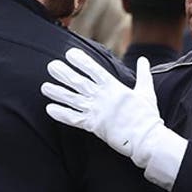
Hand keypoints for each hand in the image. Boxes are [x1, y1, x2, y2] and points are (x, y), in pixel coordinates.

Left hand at [42, 52, 186, 188]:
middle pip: (79, 83)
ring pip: (73, 100)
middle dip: (64, 74)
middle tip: (51, 66)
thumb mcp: (146, 91)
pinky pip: (74, 119)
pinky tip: (50, 109)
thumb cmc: (147, 115)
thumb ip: (143, 74)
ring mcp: (96, 111)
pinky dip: (62, 114)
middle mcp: (102, 97)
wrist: (145, 138)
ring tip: (44, 87)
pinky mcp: (93, 126)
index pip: (94, 70)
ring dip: (57, 93)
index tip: (69, 53)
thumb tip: (143, 60)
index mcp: (114, 87)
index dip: (81, 61)